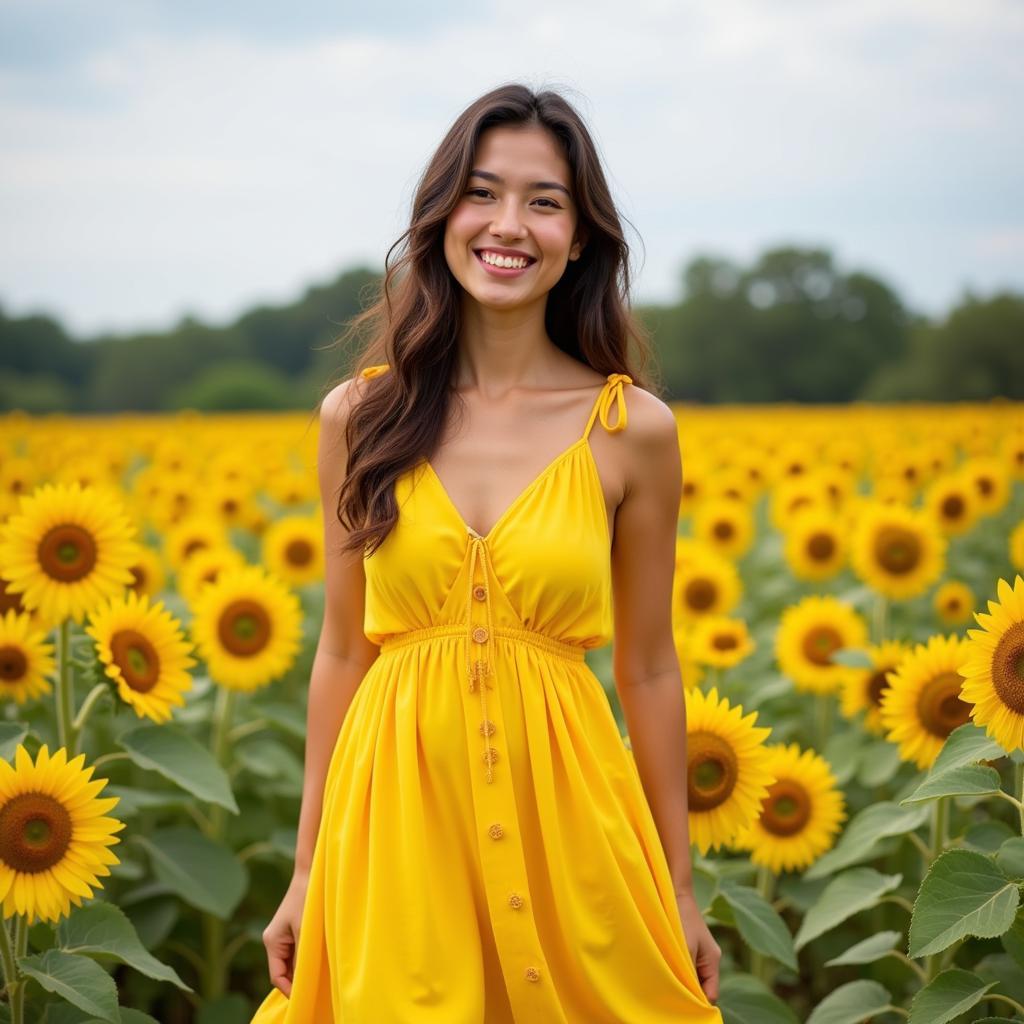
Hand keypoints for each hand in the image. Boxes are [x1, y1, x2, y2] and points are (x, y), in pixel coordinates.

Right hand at [262, 871, 309, 996]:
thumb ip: (302, 955)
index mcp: (272, 941)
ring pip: (292, 962)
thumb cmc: (306, 899)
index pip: (277, 976)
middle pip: (284, 971)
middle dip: (297, 979)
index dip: (290, 989)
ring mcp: (283, 936)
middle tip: (316, 989)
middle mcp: (274, 941)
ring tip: (320, 975)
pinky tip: (319, 960)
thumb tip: (302, 980)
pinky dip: (306, 958)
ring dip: (303, 968)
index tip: (305, 996)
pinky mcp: (293, 931)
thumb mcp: (305, 929)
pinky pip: (297, 952)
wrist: (311, 874)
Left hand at [675, 888, 720, 1003]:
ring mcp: (698, 953)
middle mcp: (708, 959)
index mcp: (712, 960)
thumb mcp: (685, 948)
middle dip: (689, 993)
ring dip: (681, 980)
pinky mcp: (688, 947)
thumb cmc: (681, 918)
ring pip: (692, 977)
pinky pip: (685, 966)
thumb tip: (689, 997)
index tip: (684, 1008)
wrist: (674, 893)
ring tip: (667, 983)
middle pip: (702, 987)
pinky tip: (665, 970)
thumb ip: (689, 973)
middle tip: (672, 998)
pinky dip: (677, 970)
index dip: (699, 1003)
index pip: (711, 993)